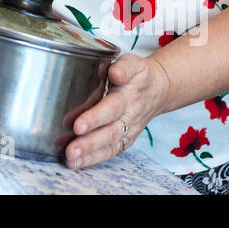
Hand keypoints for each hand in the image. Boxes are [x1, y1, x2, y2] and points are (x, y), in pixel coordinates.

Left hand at [64, 54, 171, 169]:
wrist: (158, 90)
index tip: (77, 126)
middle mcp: (129, 117)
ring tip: (70, 159)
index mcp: (128, 96)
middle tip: (70, 150)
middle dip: (89, 143)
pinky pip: (110, 152)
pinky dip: (93, 159)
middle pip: (109, 132)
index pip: (111, 108)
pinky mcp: (125, 140)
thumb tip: (113, 72)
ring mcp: (128, 131)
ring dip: (89, 154)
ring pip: (109, 145)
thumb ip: (123, 67)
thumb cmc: (138, 75)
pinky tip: (75, 163)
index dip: (95, 118)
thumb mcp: (133, 64)